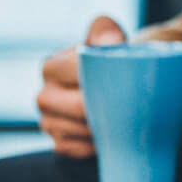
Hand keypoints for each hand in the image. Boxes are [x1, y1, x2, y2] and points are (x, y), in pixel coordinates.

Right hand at [36, 16, 127, 156]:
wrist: (115, 90)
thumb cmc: (111, 63)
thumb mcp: (108, 39)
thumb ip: (107, 31)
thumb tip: (112, 39)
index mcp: (51, 67)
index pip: (76, 73)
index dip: (104, 78)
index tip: (128, 80)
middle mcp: (44, 95)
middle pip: (80, 108)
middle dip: (109, 108)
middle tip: (137, 106)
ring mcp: (49, 122)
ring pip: (83, 131)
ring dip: (108, 129)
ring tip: (128, 120)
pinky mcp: (60, 144)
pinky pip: (81, 151)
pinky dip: (100, 146)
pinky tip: (113, 136)